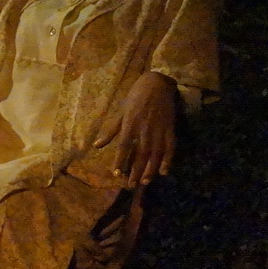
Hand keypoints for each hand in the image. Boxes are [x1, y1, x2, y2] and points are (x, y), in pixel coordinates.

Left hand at [93, 71, 178, 187]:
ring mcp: (158, 129)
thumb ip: (110, 130)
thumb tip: (96, 146)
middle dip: (135, 170)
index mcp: (130, 125)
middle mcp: (144, 129)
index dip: (120, 160)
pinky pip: (170, 147)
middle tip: (131, 185)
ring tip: (146, 182)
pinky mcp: (170, 128)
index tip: (117, 173)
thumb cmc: (135, 98)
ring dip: (150, 169)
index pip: (123, 146)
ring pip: (155, 153)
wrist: (157, 84)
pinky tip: (164, 171)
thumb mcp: (120, 112)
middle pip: (139, 154)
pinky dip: (168, 159)